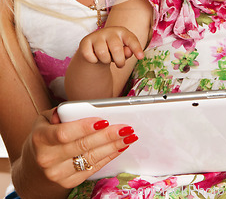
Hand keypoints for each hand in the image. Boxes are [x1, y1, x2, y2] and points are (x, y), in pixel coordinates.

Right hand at [21, 107, 137, 189]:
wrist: (33, 167)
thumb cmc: (44, 136)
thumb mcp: (44, 120)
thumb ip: (60, 112)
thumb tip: (78, 107)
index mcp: (40, 138)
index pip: (64, 133)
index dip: (84, 127)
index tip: (103, 120)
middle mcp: (47, 159)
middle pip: (82, 146)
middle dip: (107, 136)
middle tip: (126, 127)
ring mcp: (58, 174)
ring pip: (90, 158)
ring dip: (113, 147)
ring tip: (128, 136)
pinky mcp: (69, 183)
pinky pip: (93, 168)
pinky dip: (108, 157)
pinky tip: (119, 147)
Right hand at [78, 26, 144, 67]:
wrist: (95, 48)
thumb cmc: (114, 50)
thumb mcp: (124, 51)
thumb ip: (128, 52)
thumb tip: (128, 51)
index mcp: (122, 32)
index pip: (131, 39)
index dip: (136, 48)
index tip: (141, 57)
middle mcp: (109, 31)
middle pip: (116, 48)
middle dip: (119, 61)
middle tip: (120, 64)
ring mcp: (96, 35)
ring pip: (102, 53)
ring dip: (106, 61)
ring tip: (106, 59)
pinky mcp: (85, 41)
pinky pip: (90, 56)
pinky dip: (94, 61)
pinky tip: (95, 57)